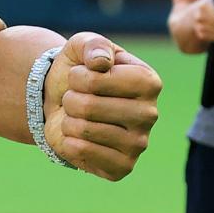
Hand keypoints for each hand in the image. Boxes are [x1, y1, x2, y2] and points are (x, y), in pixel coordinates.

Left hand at [43, 32, 162, 181]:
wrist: (63, 104)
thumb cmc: (80, 73)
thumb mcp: (83, 46)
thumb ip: (92, 44)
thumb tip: (101, 63)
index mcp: (149, 81)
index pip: (101, 77)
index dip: (80, 75)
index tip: (81, 75)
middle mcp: (150, 114)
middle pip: (90, 105)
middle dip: (71, 99)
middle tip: (76, 99)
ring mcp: (139, 144)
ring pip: (84, 129)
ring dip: (68, 120)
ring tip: (77, 116)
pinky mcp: (123, 167)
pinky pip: (82, 152)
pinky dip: (68, 141)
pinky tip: (78, 137)